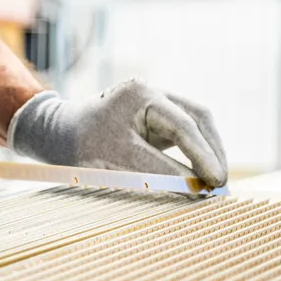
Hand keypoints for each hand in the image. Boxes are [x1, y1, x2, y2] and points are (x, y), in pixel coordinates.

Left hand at [7, 79, 227, 187]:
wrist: (58, 134)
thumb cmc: (81, 146)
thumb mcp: (116, 162)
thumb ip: (157, 172)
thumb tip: (196, 188)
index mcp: (140, 94)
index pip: (182, 125)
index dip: (202, 155)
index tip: (215, 181)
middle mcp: (153, 92)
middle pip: (198, 117)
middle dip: (212, 151)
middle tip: (221, 184)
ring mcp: (158, 102)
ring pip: (197, 123)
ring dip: (210, 151)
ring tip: (218, 182)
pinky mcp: (160, 118)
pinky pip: (189, 131)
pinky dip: (199, 151)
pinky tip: (205, 174)